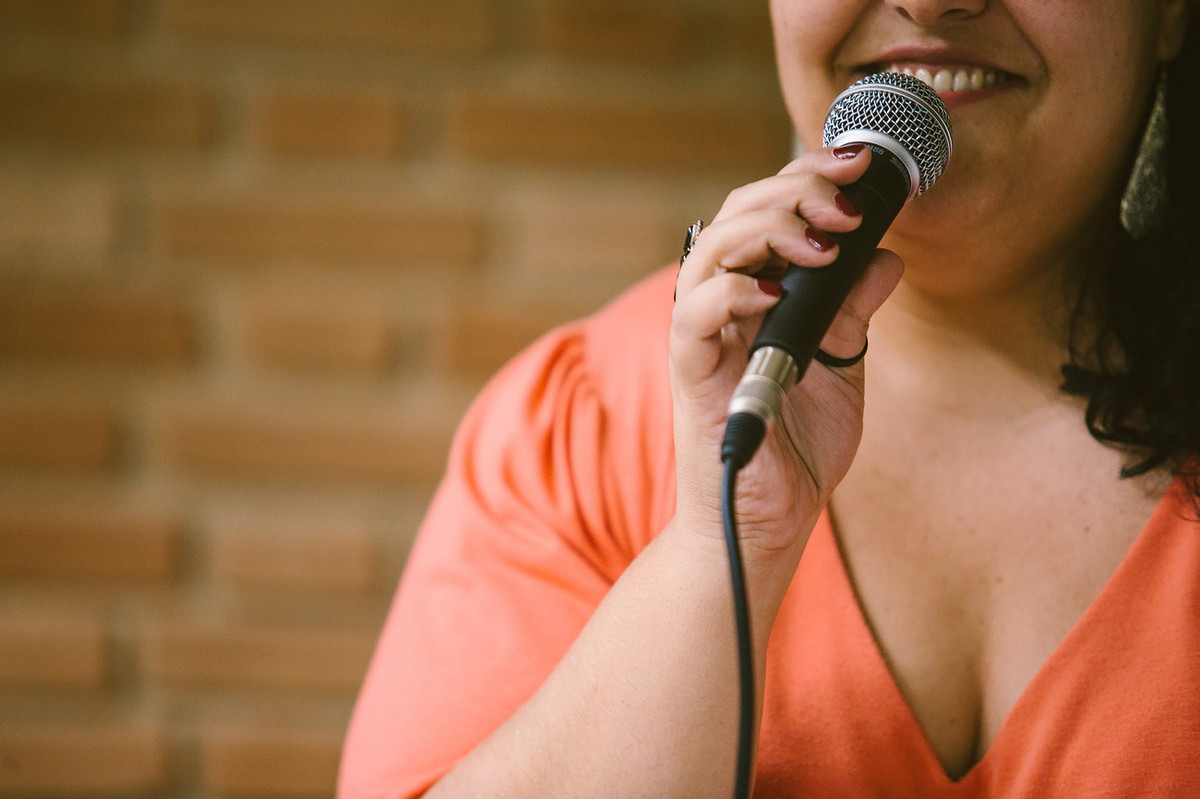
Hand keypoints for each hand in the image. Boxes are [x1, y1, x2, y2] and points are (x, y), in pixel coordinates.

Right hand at [670, 145, 903, 569]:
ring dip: (769, 228)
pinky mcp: (691, 374)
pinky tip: (777, 293)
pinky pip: (695, 315)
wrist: (768, 525)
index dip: (808, 179)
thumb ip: (853, 313)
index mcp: (757, 297)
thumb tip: (886, 257)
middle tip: (848, 192)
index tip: (862, 168)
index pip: (769, 213)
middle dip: (795, 189)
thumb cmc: (795, 449)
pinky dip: (733, 292)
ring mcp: (704, 338)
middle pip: (738, 214)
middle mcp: (724, 306)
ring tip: (823, 237)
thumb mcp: (842, 370)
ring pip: (712, 250)